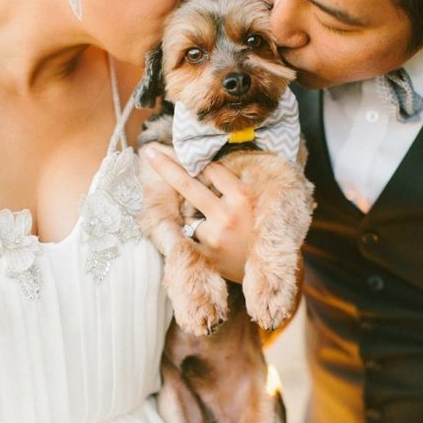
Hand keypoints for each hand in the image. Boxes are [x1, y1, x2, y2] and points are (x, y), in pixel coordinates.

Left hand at [142, 142, 253, 282]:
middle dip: (165, 166)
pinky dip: (186, 236)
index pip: (212, 171)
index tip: (188, 158)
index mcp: (243, 196)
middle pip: (188, 184)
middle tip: (148, 152)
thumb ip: (238, 184)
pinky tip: (188, 235)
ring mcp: (214, 236)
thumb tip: (210, 163)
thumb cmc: (265, 231)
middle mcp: (227, 214)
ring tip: (211, 226)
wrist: (274, 270)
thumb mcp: (260, 201)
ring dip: (191, 215)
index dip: (201, 165)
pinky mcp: (207, 256)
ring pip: (188, 215)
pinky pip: (187, 239)